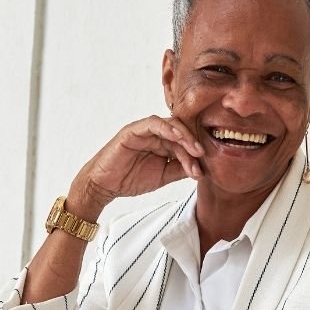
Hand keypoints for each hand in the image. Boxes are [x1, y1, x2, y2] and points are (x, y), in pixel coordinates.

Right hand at [71, 116, 205, 216]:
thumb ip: (180, 170)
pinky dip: (166, 128)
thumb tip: (202, 169)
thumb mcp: (163, 176)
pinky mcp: (133, 130)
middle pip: (182, 132)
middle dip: (193, 144)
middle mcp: (156, 134)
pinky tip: (176, 137)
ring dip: (184, 136)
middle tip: (203, 156)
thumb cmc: (131, 179)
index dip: (196, 154)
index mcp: (164, 144)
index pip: (186, 143)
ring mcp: (145, 131)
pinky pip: (152, 123)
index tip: (204, 168)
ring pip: (171, 126)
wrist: (105, 186)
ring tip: (194, 149)